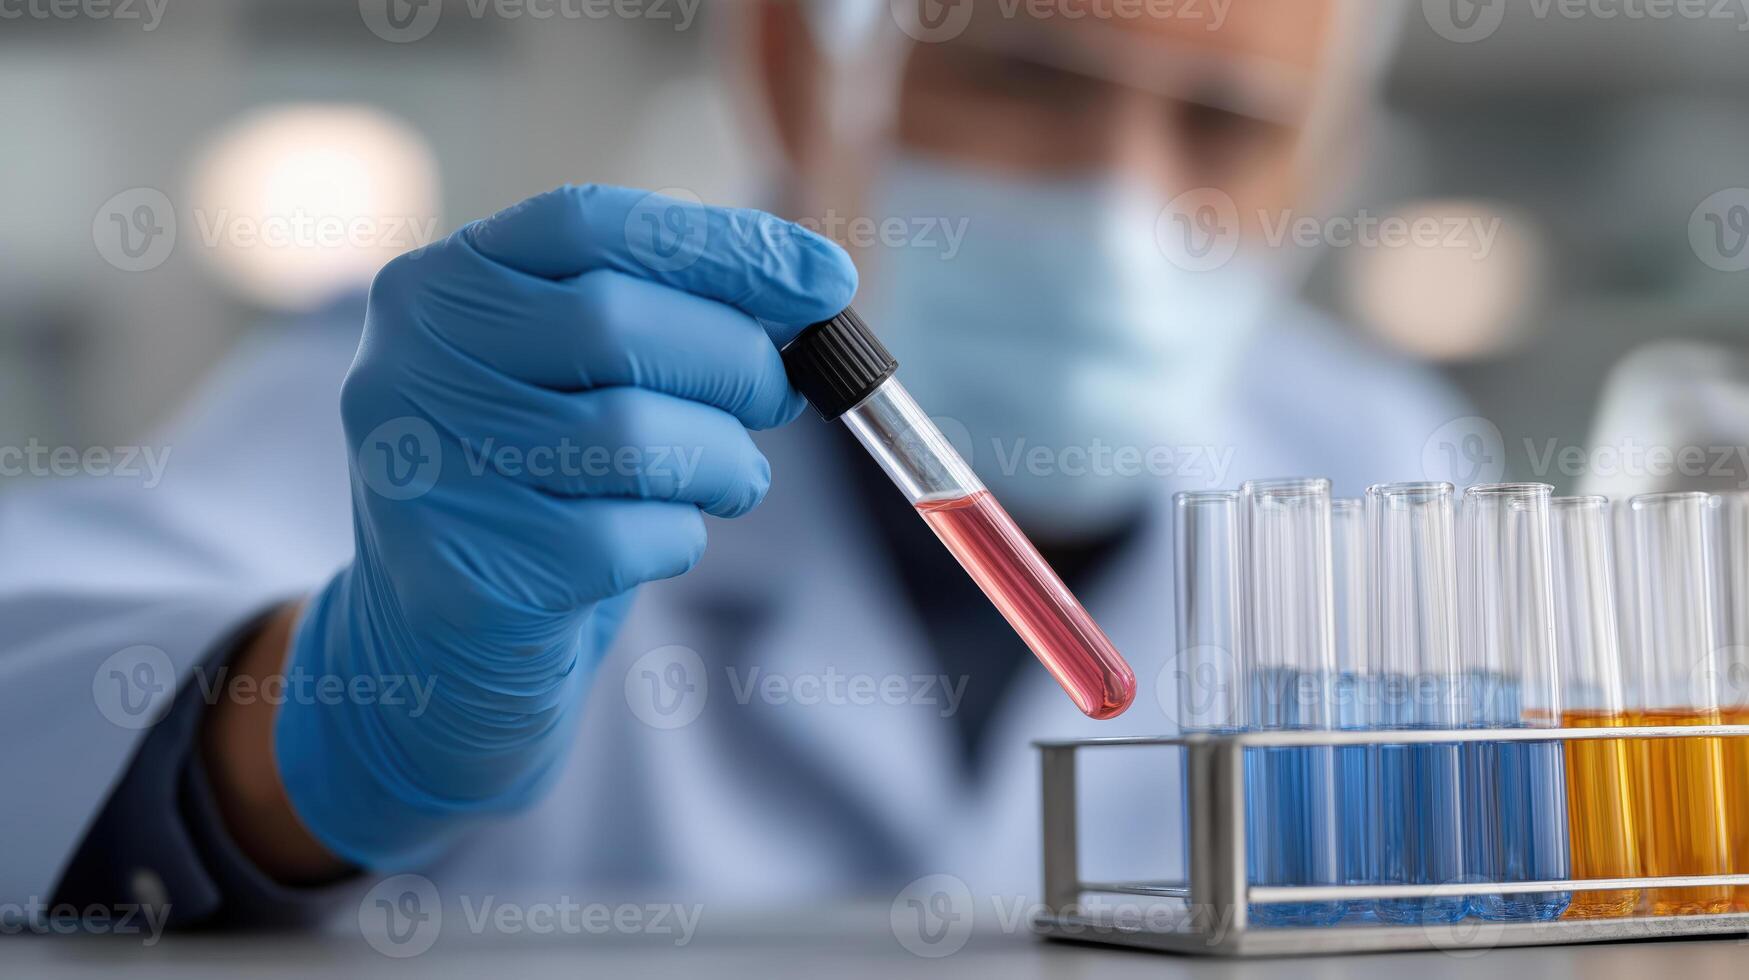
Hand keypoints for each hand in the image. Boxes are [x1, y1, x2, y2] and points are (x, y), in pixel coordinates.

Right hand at [273, 185, 856, 867]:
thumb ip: (667, 316)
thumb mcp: (581, 380)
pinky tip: (659, 541)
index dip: (722, 247)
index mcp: (439, 284)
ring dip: (721, 459)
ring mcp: (425, 469)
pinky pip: (625, 536)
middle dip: (737, 361)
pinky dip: (678, 537)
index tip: (827, 279)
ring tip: (728, 478)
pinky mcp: (465, 571)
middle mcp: (409, 362)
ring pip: (633, 435)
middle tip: (779, 396)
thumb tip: (817, 284)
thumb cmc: (537, 494)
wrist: (434, 654)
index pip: (591, 226)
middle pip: (618, 323)